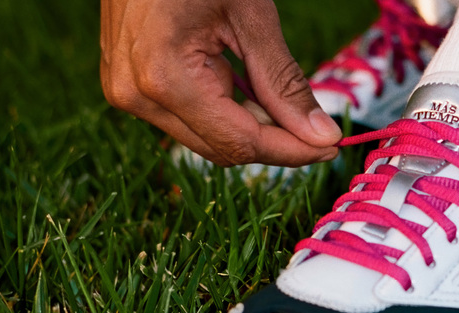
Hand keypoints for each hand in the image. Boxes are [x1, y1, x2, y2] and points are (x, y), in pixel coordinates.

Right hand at [100, 0, 340, 166]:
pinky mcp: (129, 84)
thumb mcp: (251, 15)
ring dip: (250, 127)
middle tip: (318, 129)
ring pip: (205, 137)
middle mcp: (137, 96)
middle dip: (275, 142)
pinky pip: (188, 117)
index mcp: (164, 78)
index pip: (240, 142)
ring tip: (281, 99)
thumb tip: (321, 136)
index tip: (331, 146)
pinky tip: (248, 88)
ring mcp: (127, 92)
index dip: (291, 151)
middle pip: (222, 148)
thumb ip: (283, 82)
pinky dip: (225, 111)